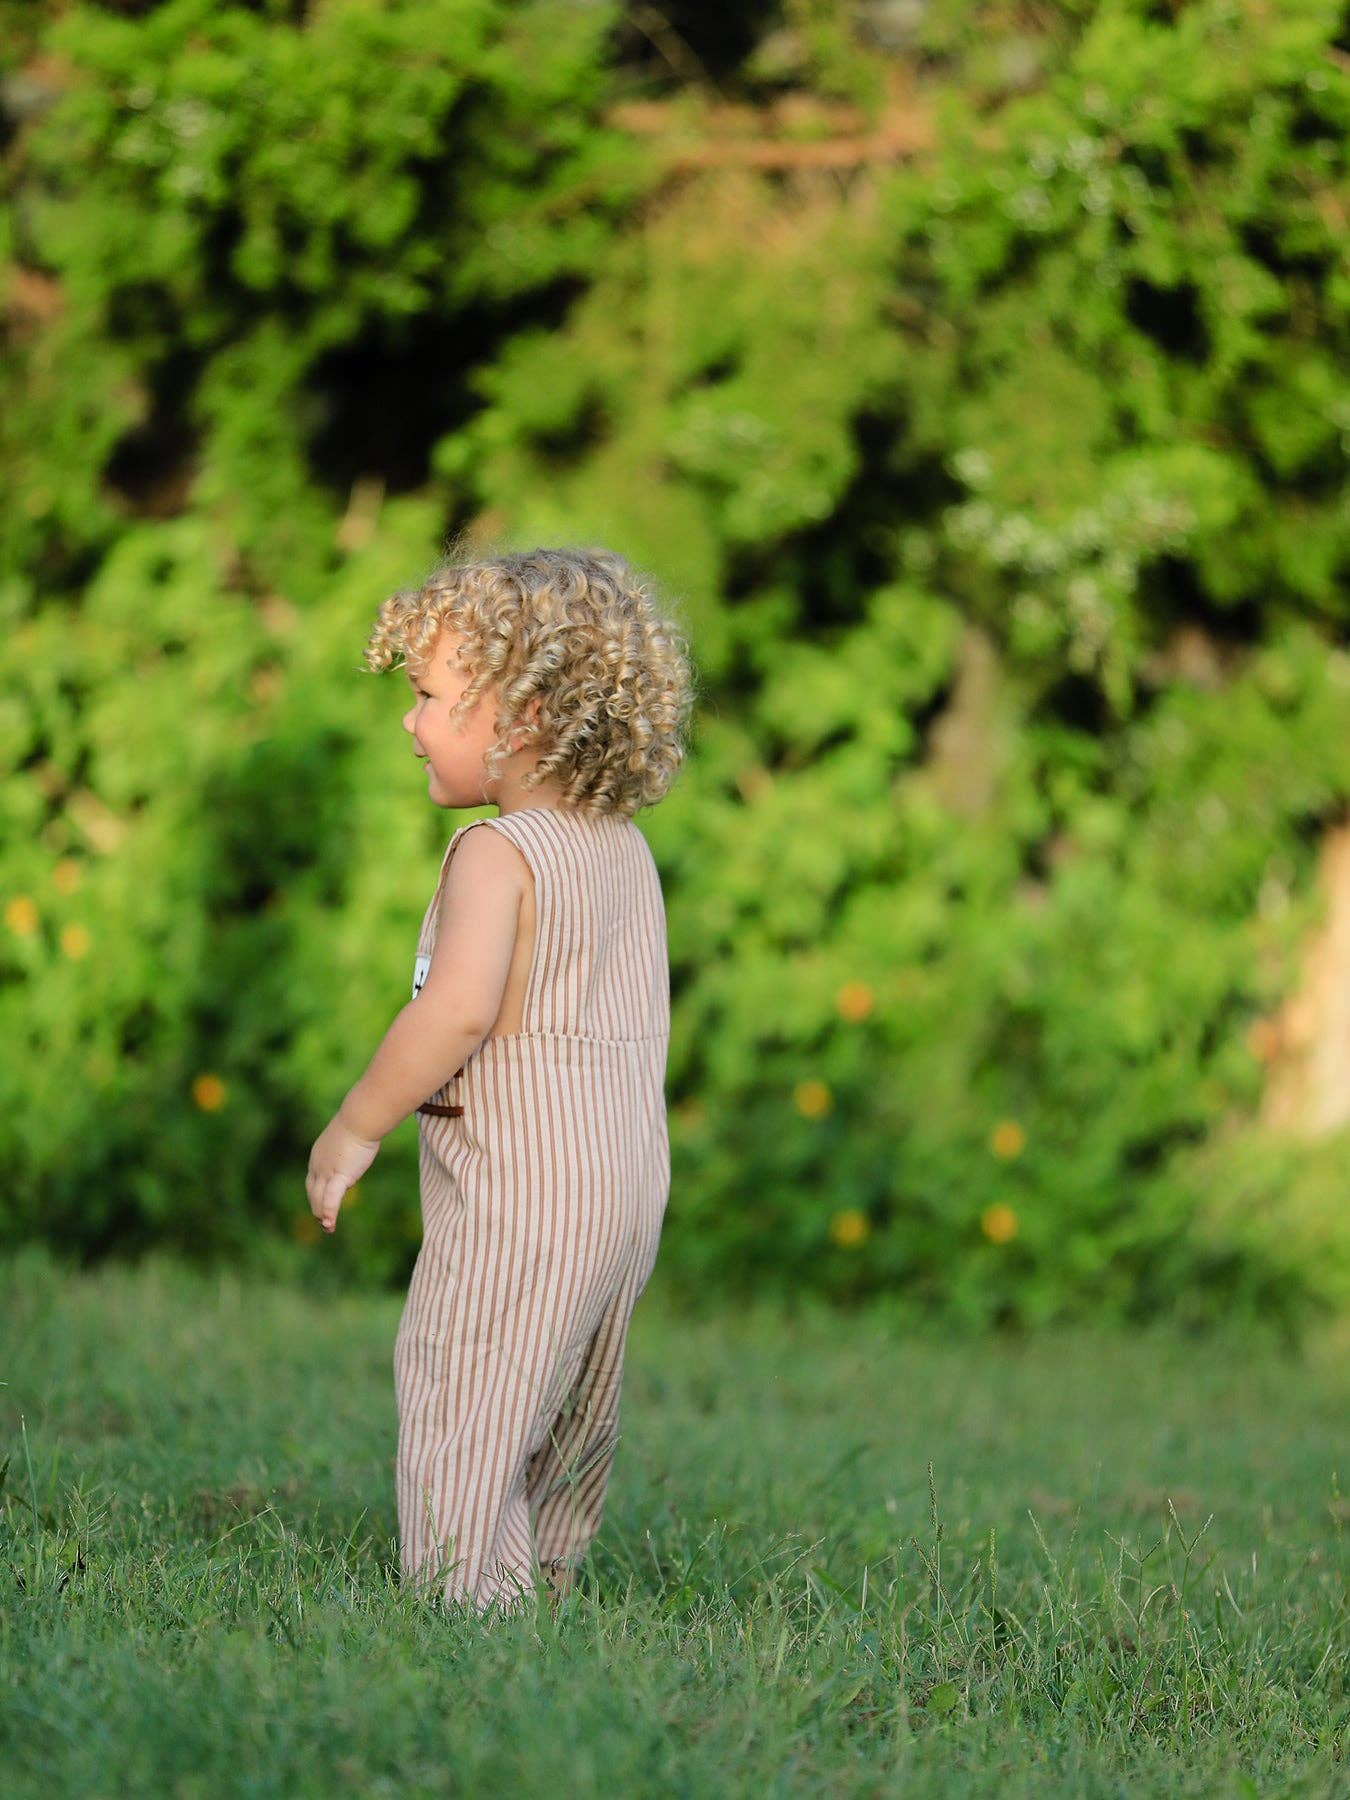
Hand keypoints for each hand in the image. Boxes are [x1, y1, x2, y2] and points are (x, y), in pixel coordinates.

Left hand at [306, 1115, 380, 1234]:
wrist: (360, 1119)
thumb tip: (362, 1142)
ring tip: (327, 1227)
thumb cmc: (361, 1121)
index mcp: (318, 1155)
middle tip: (324, 1221)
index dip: (317, 1192)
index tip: (322, 1201)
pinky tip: (330, 1224)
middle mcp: (317, 1165)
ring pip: (319, 1199)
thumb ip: (351, 1145)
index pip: (313, 1179)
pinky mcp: (338, 1176)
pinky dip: (329, 1213)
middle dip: (318, 1207)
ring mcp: (326, 1172)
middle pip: (312, 1192)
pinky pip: (330, 1199)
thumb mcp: (352, 1135)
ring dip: (323, 1214)